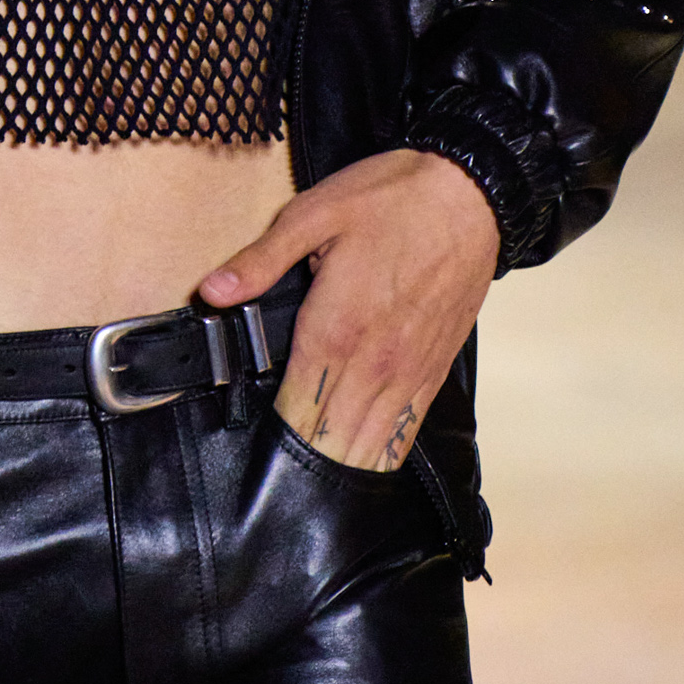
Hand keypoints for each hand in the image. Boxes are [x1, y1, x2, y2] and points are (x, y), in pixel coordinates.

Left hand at [198, 150, 498, 472]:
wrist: (469, 193)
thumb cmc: (390, 198)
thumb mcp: (312, 214)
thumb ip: (260, 261)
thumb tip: (213, 292)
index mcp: (335, 330)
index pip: (297, 411)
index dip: (273, 438)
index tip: (253, 449)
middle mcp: (375, 364)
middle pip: (332, 440)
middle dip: (302, 462)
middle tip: (274, 481)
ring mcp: (410, 372)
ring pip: (372, 445)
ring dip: (342, 467)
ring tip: (314, 489)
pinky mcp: (435, 369)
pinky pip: (408, 430)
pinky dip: (383, 453)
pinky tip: (364, 464)